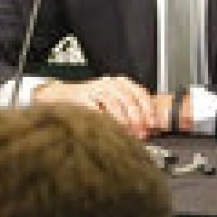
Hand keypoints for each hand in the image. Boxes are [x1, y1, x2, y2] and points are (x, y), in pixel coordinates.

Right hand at [35, 76, 173, 138]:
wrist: (64, 95)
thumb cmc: (92, 100)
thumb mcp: (115, 100)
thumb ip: (131, 110)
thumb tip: (149, 127)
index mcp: (120, 82)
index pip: (139, 93)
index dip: (148, 110)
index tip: (152, 123)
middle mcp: (109, 83)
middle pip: (129, 100)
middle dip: (138, 119)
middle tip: (141, 132)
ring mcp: (96, 89)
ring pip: (115, 104)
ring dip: (124, 122)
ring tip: (128, 134)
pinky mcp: (84, 98)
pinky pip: (99, 110)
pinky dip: (107, 122)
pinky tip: (111, 130)